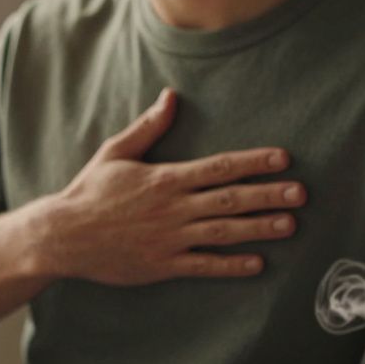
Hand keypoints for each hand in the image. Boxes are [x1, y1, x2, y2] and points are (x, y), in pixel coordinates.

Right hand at [30, 88, 305, 285]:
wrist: (63, 236)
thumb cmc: (88, 192)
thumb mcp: (114, 152)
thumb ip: (147, 127)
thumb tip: (170, 97)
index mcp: (165, 178)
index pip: (219, 166)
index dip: (253, 162)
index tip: (283, 159)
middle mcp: (173, 208)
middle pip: (230, 199)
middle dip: (269, 195)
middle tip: (301, 193)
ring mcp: (169, 238)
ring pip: (223, 232)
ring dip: (259, 228)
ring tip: (290, 225)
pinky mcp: (162, 265)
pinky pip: (204, 265)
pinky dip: (231, 265)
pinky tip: (257, 263)